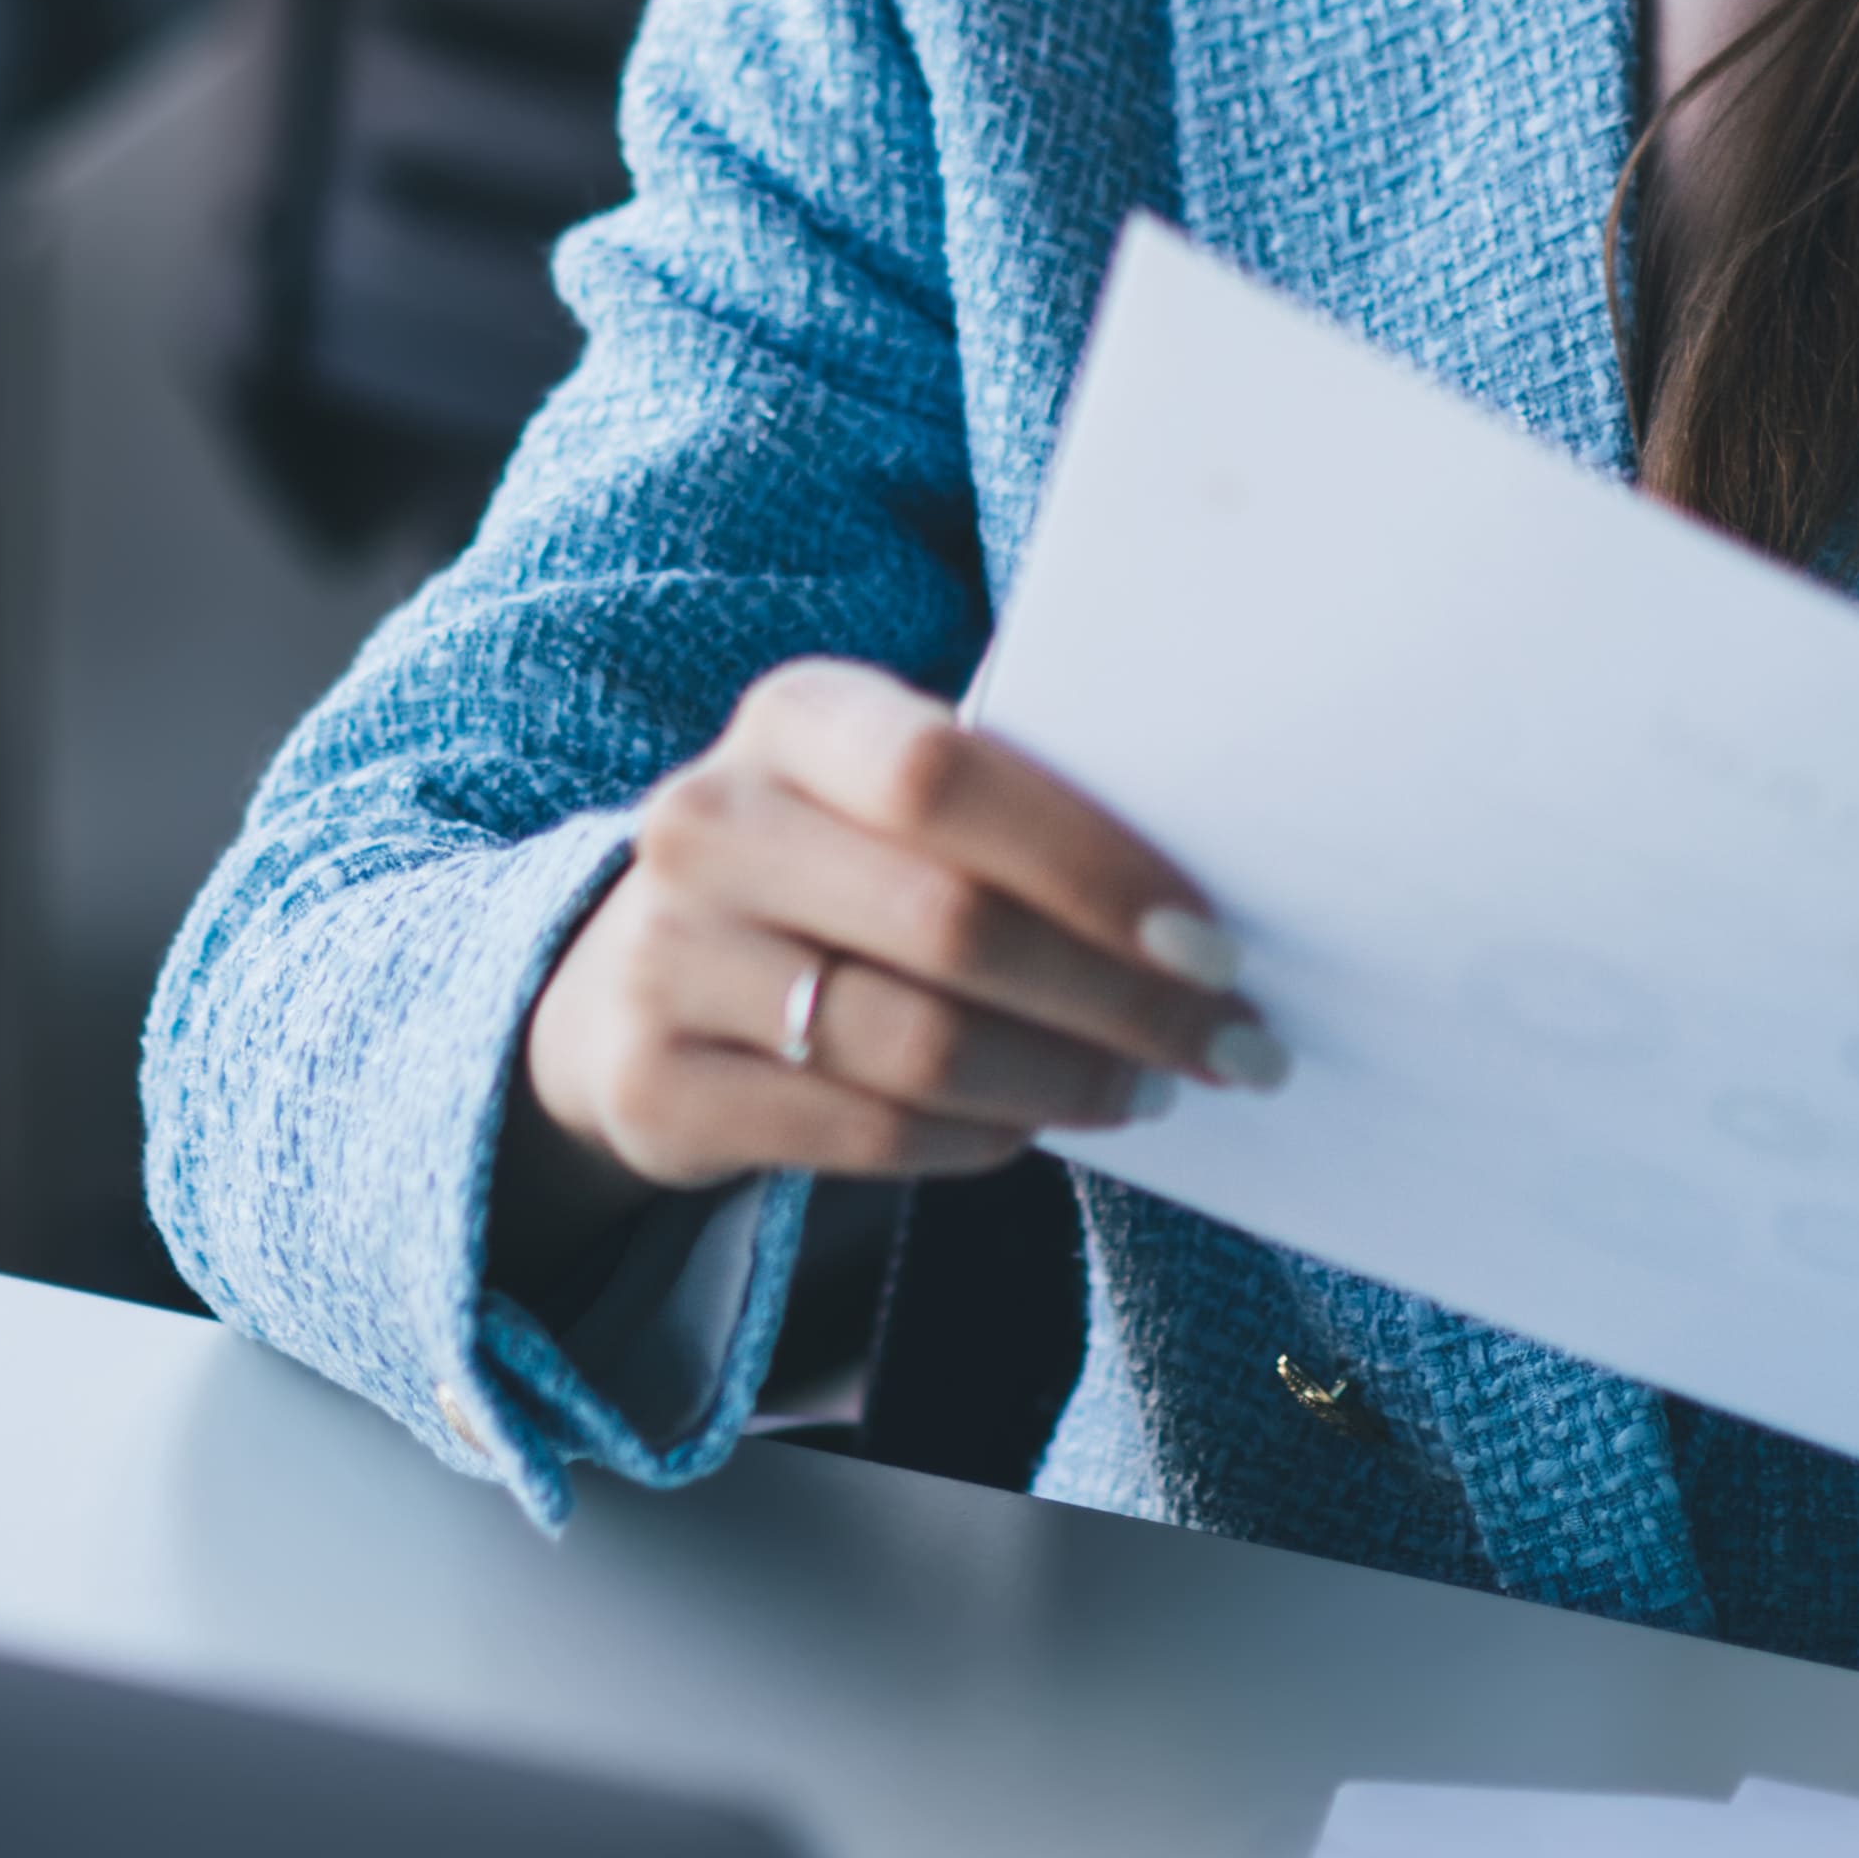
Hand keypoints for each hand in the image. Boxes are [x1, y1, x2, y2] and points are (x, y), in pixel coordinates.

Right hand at [504, 659, 1272, 1278]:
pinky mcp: (653, 1089)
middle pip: (949, 925)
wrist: (630, 977)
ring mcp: (662, 960)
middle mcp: (705, 825)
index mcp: (791, 718)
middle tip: (1228, 1045)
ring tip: (1147, 1089)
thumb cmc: (837, 870)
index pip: (943, 775)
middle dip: (1120, 999)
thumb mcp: (890, 800)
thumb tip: (1200, 915)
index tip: (1214, 943)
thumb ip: (1010, 816)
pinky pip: (865, 1133)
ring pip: (916, 1047)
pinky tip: (1035, 1125)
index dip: (1089, 864)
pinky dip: (980, 1139)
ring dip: (1066, 1081)